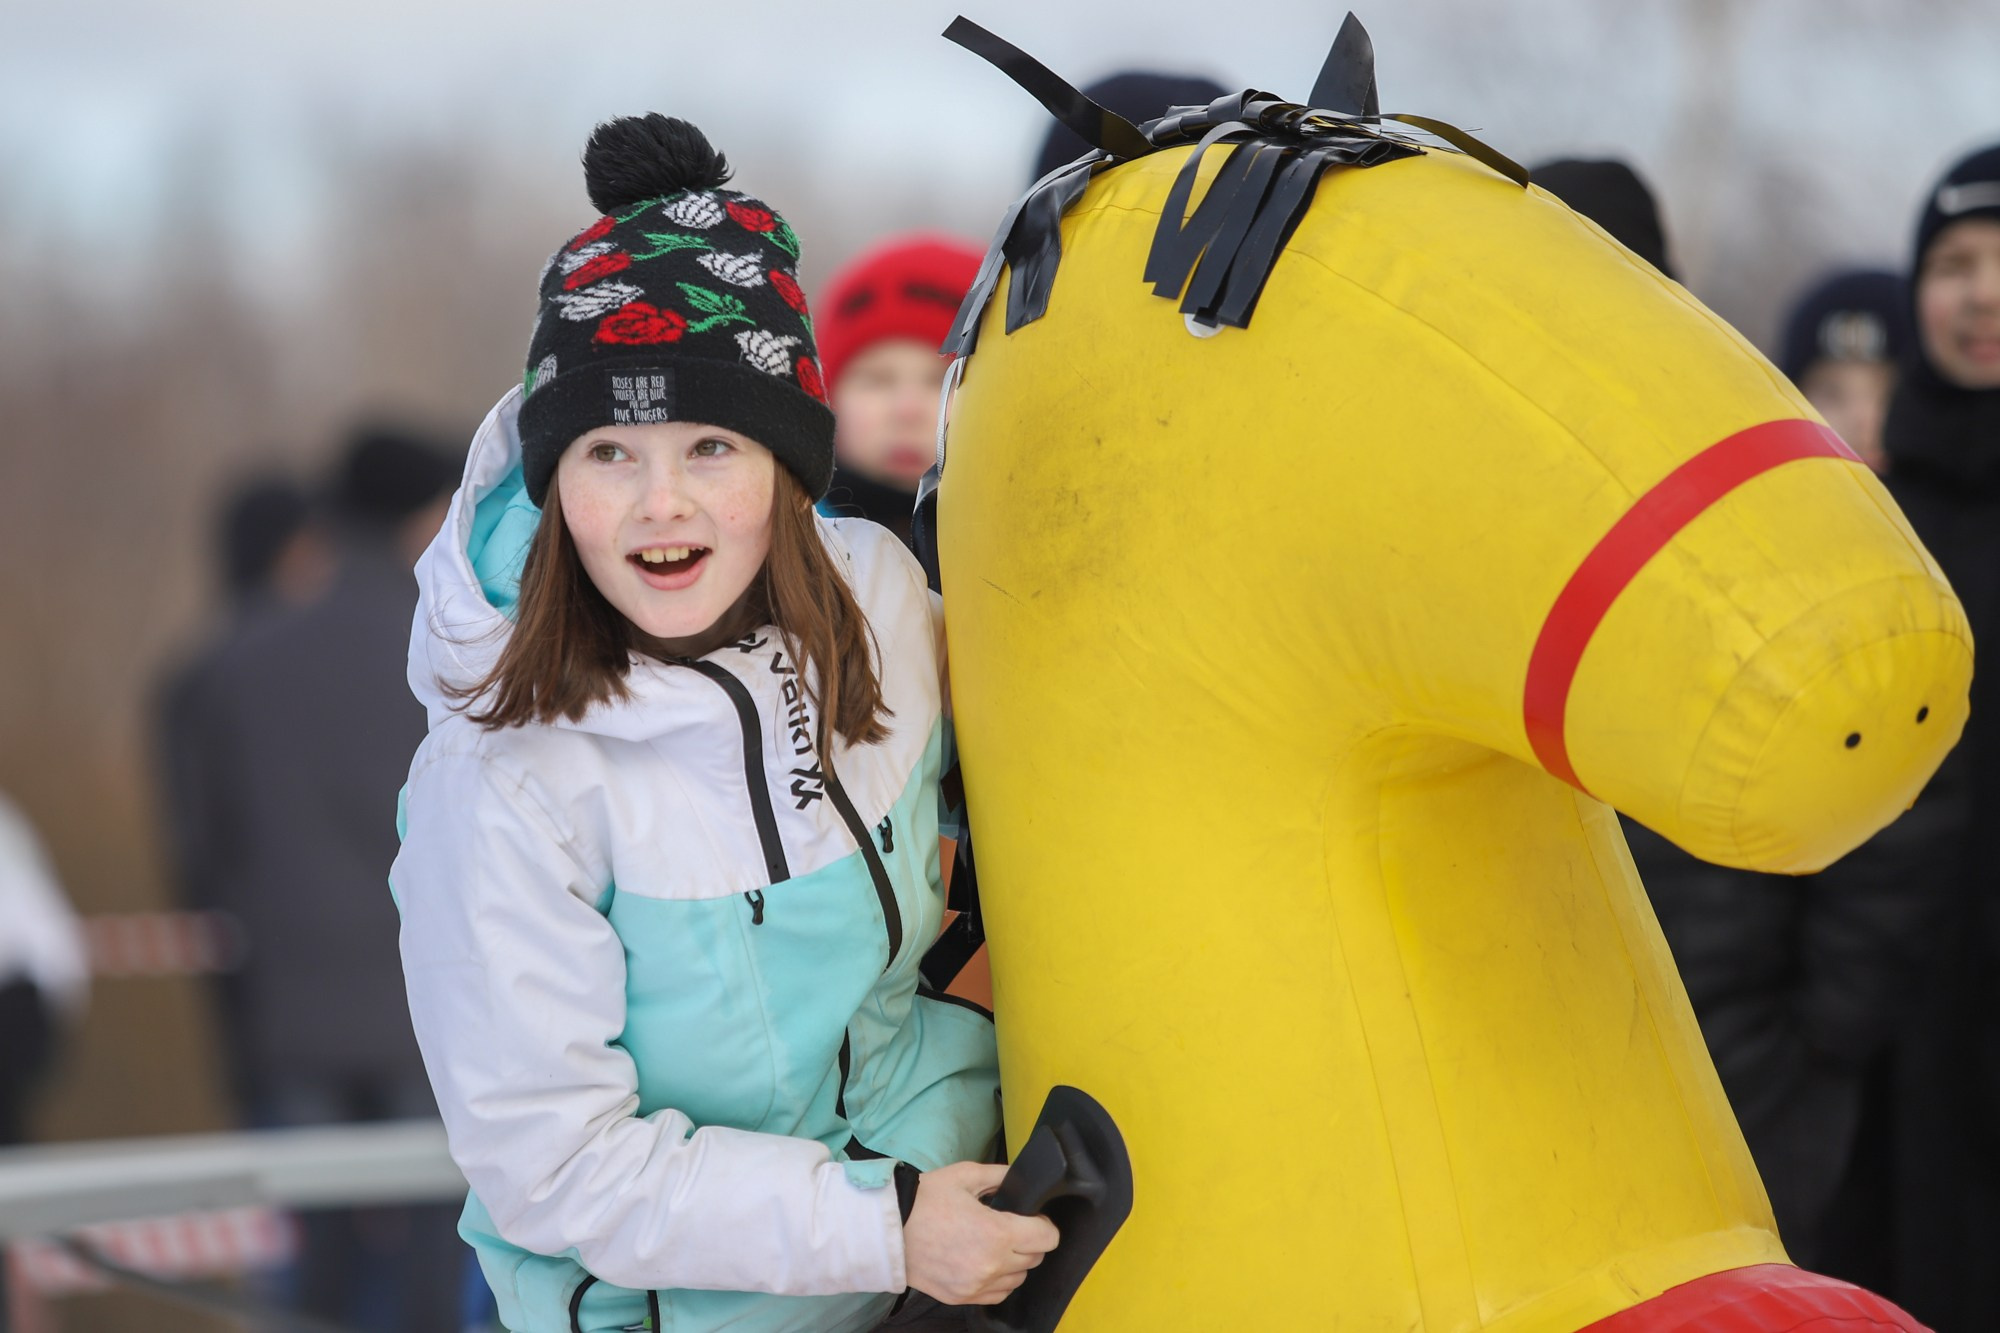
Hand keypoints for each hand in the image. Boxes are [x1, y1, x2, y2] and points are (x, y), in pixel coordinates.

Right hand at [902, 1161, 1059, 1305]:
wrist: (887, 1230)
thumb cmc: (924, 1200)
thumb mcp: (964, 1176)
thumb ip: (1000, 1175)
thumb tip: (1022, 1178)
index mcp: (997, 1233)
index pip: (1047, 1238)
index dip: (1044, 1224)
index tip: (1032, 1218)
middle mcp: (991, 1265)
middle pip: (1035, 1258)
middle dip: (1029, 1240)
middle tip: (1010, 1226)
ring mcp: (976, 1285)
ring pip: (1018, 1278)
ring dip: (1015, 1262)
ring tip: (994, 1244)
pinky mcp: (962, 1298)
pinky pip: (998, 1294)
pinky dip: (998, 1280)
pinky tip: (983, 1262)